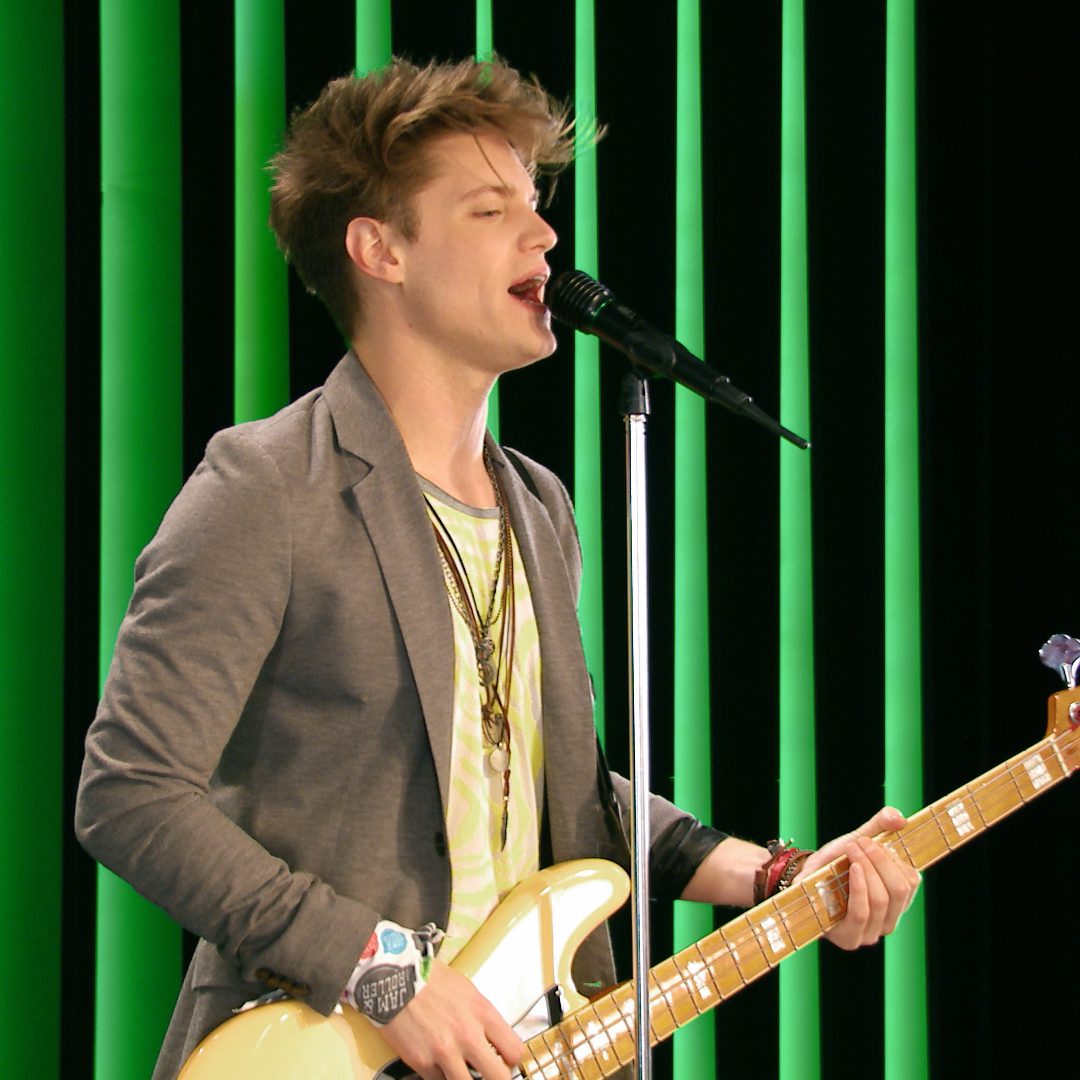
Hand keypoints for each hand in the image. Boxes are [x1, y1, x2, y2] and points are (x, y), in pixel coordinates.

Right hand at [379, 959, 525, 1079]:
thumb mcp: (467, 991)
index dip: (512, 1061)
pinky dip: (441, 1077)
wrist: (394, 979)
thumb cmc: (430, 981)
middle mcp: (467, 1035)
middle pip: (498, 1077)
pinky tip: (439, 1065)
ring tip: (462, 1071)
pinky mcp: (422, 1062)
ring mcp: (445, 1051)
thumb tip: (492, 1041)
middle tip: (489, 1075)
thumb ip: (482, 1019)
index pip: (515, 1051)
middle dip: (497, 1079)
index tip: (505, 1061)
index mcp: (483, 1013)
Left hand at [795, 806, 920, 949]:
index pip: (911, 881)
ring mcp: (870, 933)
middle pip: (899, 890)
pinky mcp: (849, 939)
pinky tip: (852, 870)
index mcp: (896, 900)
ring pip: (881, 900)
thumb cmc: (833, 864)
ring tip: (851, 851)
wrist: (802, 878)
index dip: (895, 857)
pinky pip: (861, 913)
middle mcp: (888, 920)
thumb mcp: (858, 841)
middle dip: (879, 860)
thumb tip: (900, 818)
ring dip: (867, 869)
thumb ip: (880, 826)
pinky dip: (859, 888)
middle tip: (860, 843)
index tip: (873, 840)